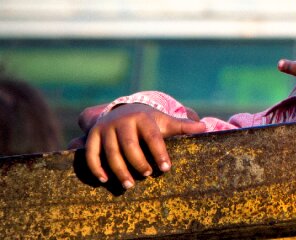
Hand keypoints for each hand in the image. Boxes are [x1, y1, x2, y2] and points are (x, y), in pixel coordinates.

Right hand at [84, 103, 206, 189]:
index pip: (153, 137)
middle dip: (138, 162)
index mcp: (143, 118)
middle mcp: (123, 121)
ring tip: (129, 185)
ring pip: (111, 152)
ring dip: (119, 170)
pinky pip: (91, 154)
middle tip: (146, 175)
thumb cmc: (148, 121)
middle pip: (130, 146)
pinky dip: (96, 168)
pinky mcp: (92, 135)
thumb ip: (182, 126)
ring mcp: (106, 128)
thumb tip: (204, 127)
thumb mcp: (164, 121)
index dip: (159, 153)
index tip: (166, 169)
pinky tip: (105, 180)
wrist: (121, 110)